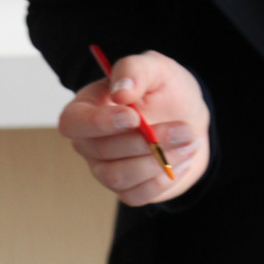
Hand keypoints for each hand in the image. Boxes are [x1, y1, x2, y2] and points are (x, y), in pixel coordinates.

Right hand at [59, 51, 210, 205]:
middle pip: (101, 152)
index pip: (73, 122)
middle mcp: (88, 144)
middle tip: (184, 129)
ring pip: (117, 177)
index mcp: (86, 110)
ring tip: (190, 142)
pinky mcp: (125, 189)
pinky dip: (163, 179)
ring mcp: (104, 170)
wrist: (188, 119)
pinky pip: (135, 195)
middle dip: (146, 142)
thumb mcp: (156, 68)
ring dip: (158, 162)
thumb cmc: (165, 90)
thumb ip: (136, 70)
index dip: (98, 123)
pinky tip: (183, 159)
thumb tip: (120, 91)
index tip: (134, 116)